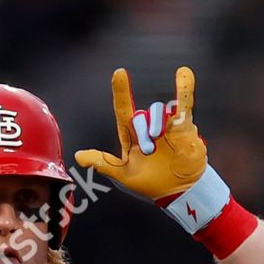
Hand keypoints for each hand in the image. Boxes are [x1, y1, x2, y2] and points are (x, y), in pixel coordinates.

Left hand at [75, 67, 206, 204]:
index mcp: (132, 136)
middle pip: (141, 116)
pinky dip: (185, 88)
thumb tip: (78, 156)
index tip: (119, 73)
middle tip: (149, 151)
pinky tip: (183, 73)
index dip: (121, 92)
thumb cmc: (151, 183)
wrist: (178, 191)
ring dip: (157, 122)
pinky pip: (184, 104)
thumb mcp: (124, 175)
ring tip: (159, 139)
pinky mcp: (183, 127)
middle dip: (143, 132)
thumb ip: (103, 163)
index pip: (123, 110)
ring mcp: (166, 125)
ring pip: (158, 111)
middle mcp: (148, 127)